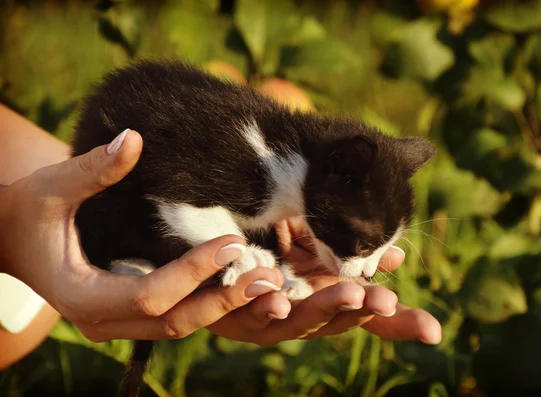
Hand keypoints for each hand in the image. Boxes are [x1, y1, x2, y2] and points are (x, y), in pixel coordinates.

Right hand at [0, 129, 284, 341]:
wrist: (12, 239)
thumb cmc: (28, 212)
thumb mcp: (51, 188)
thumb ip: (91, 169)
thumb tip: (133, 138)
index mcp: (82, 297)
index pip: (148, 293)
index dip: (192, 270)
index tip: (232, 241)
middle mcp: (103, 322)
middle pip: (174, 320)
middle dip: (223, 299)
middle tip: (270, 275)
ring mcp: (119, 325)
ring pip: (182, 324)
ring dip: (227, 305)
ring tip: (271, 281)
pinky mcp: (133, 316)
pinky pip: (180, 314)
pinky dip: (214, 302)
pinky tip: (247, 281)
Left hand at [207, 217, 441, 344]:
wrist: (209, 246)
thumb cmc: (268, 245)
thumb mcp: (318, 242)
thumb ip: (354, 253)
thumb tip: (398, 256)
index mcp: (324, 296)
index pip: (366, 314)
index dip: (399, 324)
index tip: (432, 331)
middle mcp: (299, 312)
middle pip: (337, 319)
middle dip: (362, 308)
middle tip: (384, 298)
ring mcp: (265, 318)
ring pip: (297, 321)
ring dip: (324, 308)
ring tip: (349, 293)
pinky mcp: (228, 313)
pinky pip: (247, 310)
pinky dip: (264, 304)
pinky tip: (277, 294)